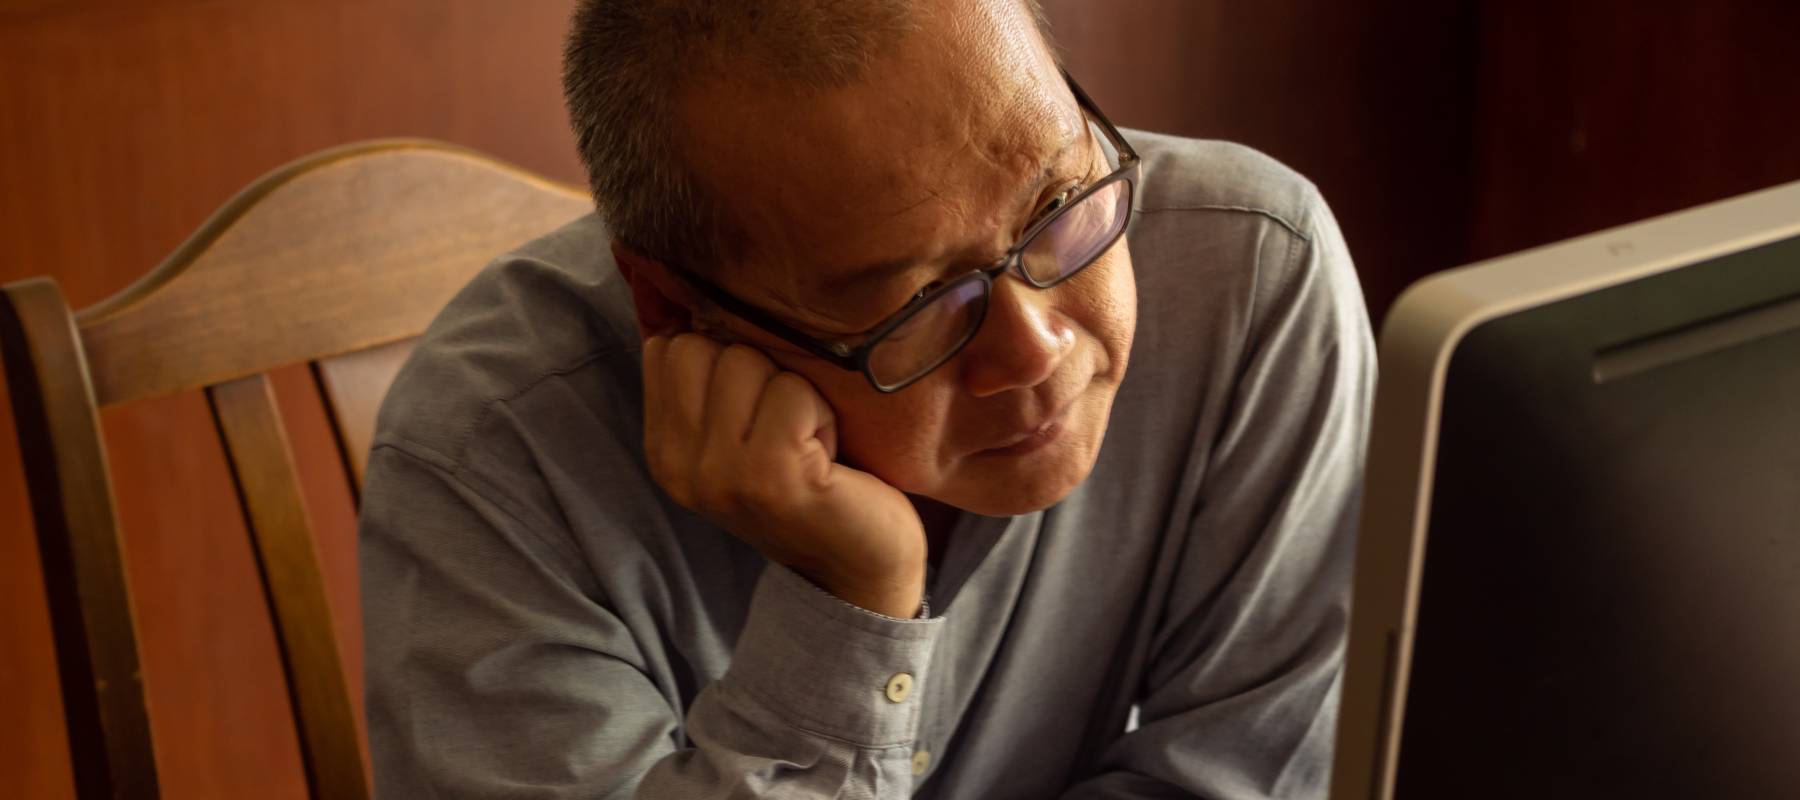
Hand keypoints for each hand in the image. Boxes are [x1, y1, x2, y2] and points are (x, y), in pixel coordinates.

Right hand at [641, 333, 926, 617]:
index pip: (669, 345)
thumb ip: (711, 376)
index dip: (727, 354)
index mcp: (664, 448)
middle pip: (705, 346)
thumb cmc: (812, 480)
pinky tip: (829, 456)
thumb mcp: (743, 429)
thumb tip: (684, 289)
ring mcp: (720, 476)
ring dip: (797, 392)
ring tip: (810, 441)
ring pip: (750, 362)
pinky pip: (794, 394)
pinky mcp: (769, 479)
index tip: (760, 408)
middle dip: (762, 369)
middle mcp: (678, 466)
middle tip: (790, 427)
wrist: (861, 568)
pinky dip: (823, 414)